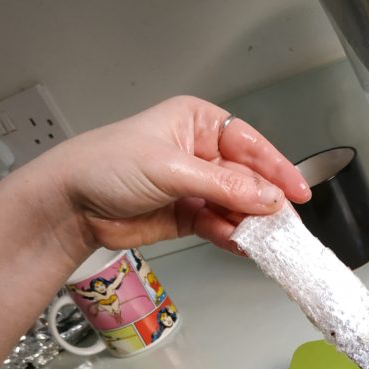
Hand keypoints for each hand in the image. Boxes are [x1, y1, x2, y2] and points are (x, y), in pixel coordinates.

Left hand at [27, 95, 310, 255]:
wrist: (69, 205)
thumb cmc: (109, 166)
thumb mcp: (171, 169)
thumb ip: (224, 187)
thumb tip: (270, 200)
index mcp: (198, 123)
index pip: (249, 144)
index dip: (276, 168)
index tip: (299, 192)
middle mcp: (201, 152)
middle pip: (248, 178)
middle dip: (265, 201)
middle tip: (286, 224)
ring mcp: (195, 186)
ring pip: (237, 206)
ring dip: (251, 224)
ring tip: (268, 240)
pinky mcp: (188, 216)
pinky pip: (221, 226)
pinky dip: (233, 237)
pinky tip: (245, 246)